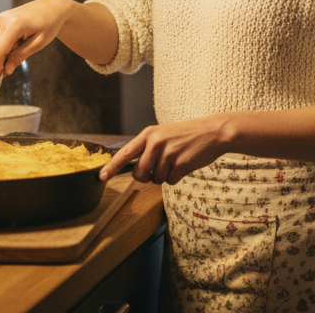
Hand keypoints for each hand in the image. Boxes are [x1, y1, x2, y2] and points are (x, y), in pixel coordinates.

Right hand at [0, 0, 75, 81]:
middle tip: (5, 75)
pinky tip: (18, 45)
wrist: (52, 7)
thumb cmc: (49, 24)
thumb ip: (20, 56)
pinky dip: (5, 47)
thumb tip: (6, 71)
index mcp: (15, 24)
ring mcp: (2, 18)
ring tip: (19, 54)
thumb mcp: (38, 43)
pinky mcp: (2, 19)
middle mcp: (4, 19)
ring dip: (3, 55)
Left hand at [98, 114, 232, 184]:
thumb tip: (135, 169)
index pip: (125, 153)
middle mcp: (156, 143)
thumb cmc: (187, 134)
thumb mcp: (164, 134)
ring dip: (165, 176)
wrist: (213, 132)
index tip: (101, 177)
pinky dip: (177, 177)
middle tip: (159, 168)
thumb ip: (149, 147)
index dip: (111, 167)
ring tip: (176, 160)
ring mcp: (168, 154)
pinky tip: (185, 164)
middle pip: (139, 174)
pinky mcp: (180, 164)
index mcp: (149, 134)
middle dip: (147, 176)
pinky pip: (171, 181)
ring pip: (155, 179)